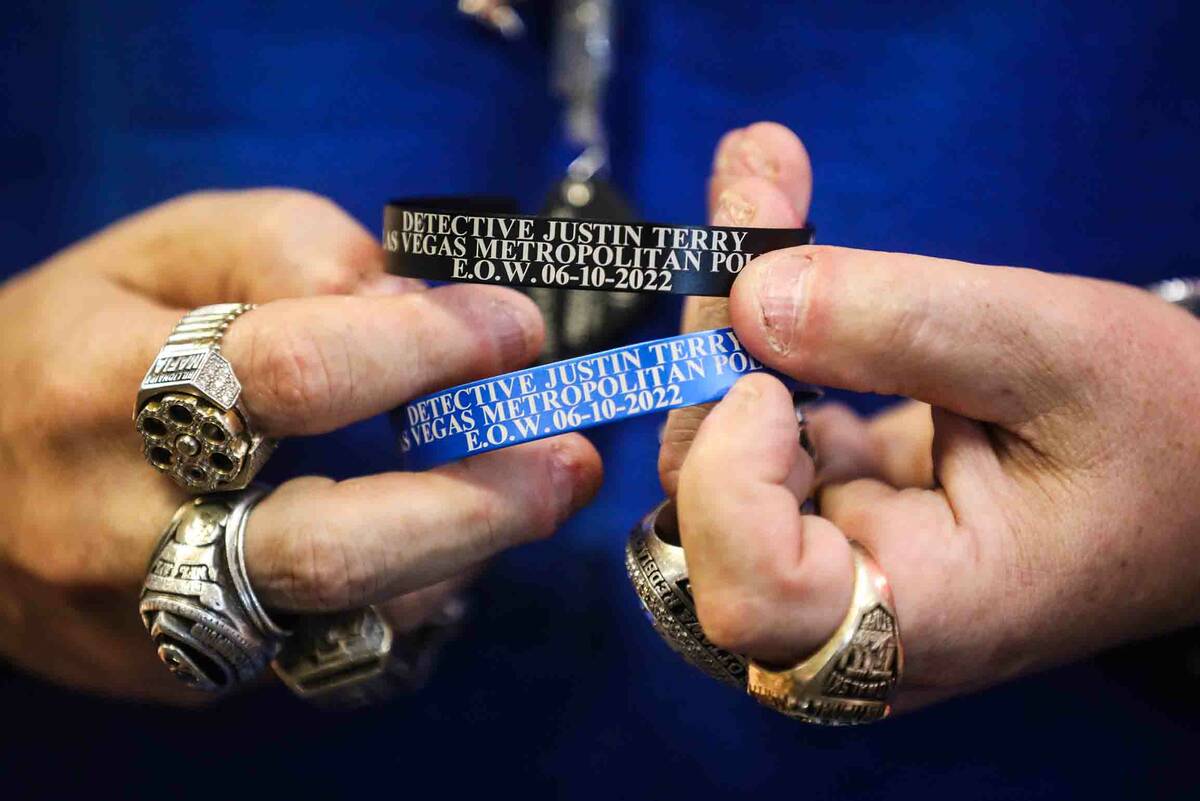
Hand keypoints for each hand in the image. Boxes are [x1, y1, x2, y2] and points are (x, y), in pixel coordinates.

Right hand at [0, 190, 601, 701]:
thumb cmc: (87, 335)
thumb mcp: (174, 249)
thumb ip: (298, 252)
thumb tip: (423, 306)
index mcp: (103, 386)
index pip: (292, 374)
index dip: (427, 348)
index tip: (514, 324)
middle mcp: (116, 525)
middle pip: (325, 546)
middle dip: (478, 503)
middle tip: (570, 457)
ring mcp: (147, 620)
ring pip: (338, 619)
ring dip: (464, 552)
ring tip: (533, 489)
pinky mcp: (178, 674)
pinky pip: (323, 656)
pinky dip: (409, 595)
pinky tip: (451, 540)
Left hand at [663, 124, 1199, 710]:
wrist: (1195, 474)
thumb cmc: (1167, 432)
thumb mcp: (1054, 353)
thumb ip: (898, 325)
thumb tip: (747, 296)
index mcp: (925, 615)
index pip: (755, 596)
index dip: (730, 483)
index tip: (777, 384)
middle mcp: (851, 618)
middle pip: (705, 506)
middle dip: (713, 340)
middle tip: (757, 190)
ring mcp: (830, 568)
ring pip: (710, 459)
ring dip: (722, 318)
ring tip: (767, 187)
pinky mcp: (829, 511)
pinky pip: (751, 432)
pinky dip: (755, 331)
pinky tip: (778, 232)